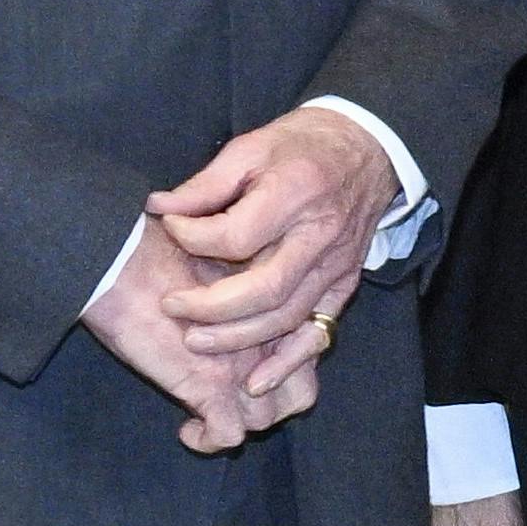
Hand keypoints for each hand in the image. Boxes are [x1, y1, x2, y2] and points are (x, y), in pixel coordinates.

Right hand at [82, 215, 320, 452]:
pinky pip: (225, 434)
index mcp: (273, 305)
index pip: (307, 350)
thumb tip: (238, 308)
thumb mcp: (218, 265)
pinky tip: (187, 429)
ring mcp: (241, 364)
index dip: (287, 365)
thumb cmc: (162, 251)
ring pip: (265, 418)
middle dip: (274, 400)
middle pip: (299, 391)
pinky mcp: (209, 386)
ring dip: (239, 421)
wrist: (125, 261)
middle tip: (239, 396)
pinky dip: (206, 439)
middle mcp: (268, 337)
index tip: (255, 366)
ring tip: (209, 414)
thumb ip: (239, 291)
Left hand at [148, 106, 398, 397]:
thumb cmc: (302, 145)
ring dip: (238, 338)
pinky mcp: (344, 284)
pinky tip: (257, 380)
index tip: (170, 228)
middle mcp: (318, 235)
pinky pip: (318, 333)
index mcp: (294, 192)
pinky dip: (289, 361)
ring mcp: (335, 266)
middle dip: (211, 307)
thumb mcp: (250, 147)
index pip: (237, 234)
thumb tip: (160, 209)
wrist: (366, 148)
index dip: (194, 237)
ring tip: (195, 340)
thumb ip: (205, 184)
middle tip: (172, 306)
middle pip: (263, 288)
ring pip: (287, 317)